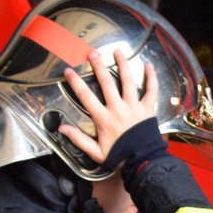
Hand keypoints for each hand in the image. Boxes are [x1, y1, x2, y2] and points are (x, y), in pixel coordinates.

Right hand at [59, 49, 159, 164]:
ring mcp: (134, 107)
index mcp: (103, 118)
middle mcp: (118, 108)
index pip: (85, 96)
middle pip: (106, 82)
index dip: (75, 82)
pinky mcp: (148, 109)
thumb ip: (78, 139)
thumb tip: (61, 128)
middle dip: (98, 66)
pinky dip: (151, 77)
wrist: (143, 161)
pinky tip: (148, 65)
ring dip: (122, 64)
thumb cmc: (119, 157)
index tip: (69, 71)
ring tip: (117, 51)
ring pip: (128, 81)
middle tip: (92, 54)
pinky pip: (151, 90)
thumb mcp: (95, 152)